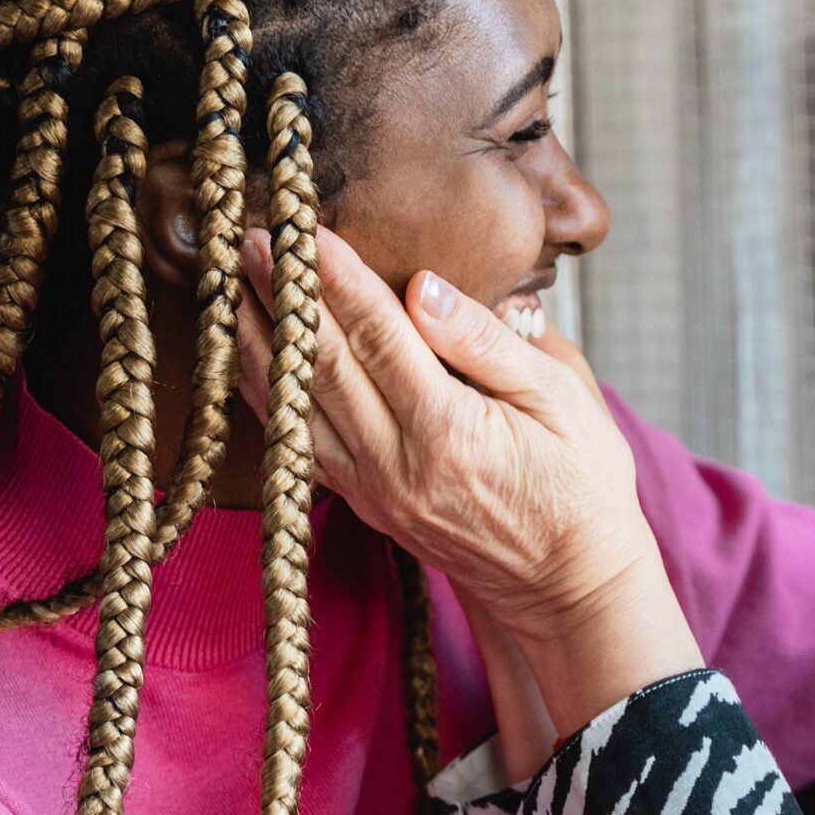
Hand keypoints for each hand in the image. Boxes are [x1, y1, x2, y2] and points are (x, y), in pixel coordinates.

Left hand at [234, 229, 699, 731]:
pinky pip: (297, 439)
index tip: (305, 228)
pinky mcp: (364, 503)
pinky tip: (252, 352)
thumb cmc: (582, 484)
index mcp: (450, 433)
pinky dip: (268, 392)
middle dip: (281, 295)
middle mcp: (396, 466)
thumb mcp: (564, 398)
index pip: (377, 336)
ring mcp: (372, 491)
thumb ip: (488, 342)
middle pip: (320, 366)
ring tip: (232, 282)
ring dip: (259, 340)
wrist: (569, 586)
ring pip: (295, 404)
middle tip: (250, 237)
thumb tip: (423, 287)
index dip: (337, 277)